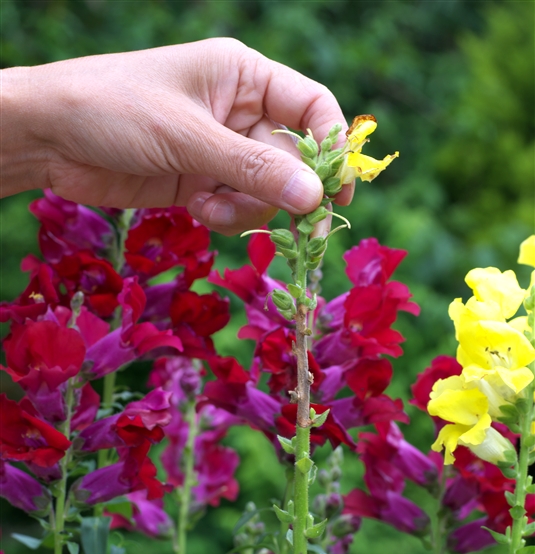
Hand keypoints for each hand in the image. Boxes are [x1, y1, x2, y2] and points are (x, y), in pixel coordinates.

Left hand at [1, 38, 351, 234]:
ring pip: (267, 191)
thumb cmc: (116, 110)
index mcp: (244, 77)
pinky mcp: (201, 182)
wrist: (50, 138)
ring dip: (251, 209)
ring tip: (214, 207)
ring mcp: (220, 150)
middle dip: (290, 192)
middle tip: (301, 228)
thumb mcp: (188, 136)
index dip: (332, 146)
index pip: (311, 107)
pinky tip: (197, 210)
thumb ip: (252, 169)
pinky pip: (237, 207)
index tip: (339, 190)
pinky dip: (226, 217)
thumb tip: (315, 197)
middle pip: (294, 159)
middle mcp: (239, 112)